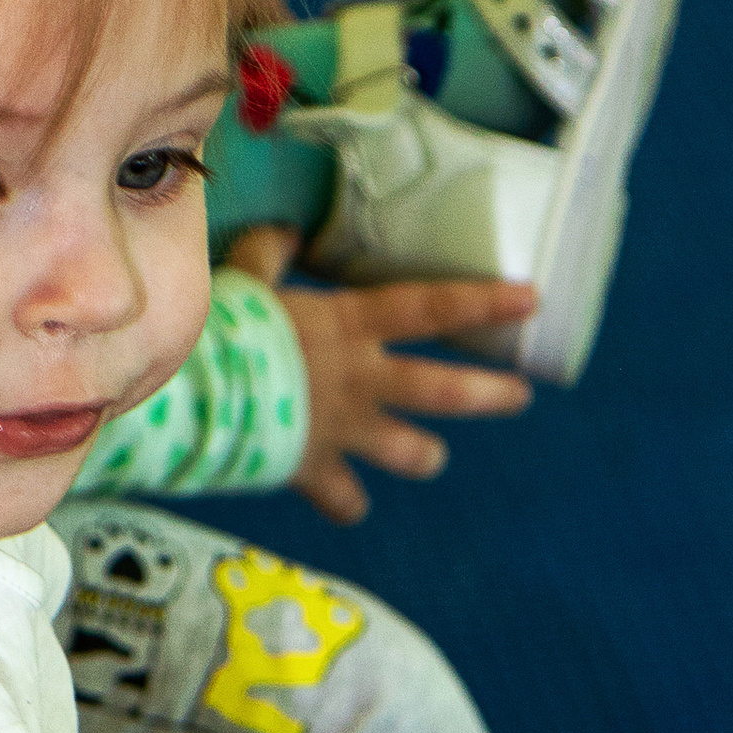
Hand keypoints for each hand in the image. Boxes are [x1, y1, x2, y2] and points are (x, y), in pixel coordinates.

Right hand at [222, 225, 534, 523]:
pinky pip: (344, 499)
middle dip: (489, 395)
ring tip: (430, 457)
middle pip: (441, 389)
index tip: (532, 299)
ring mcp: (342, 428)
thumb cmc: (222, 332)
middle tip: (521, 397)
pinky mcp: (314, 469)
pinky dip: (346, 503)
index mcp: (350, 326)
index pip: (431, 308)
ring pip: (409, 451)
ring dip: (424, 456)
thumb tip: (284, 229)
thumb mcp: (247, 281)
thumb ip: (269, 255)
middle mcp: (360, 379)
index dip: (484, 303)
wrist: (199, 398)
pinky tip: (347, 502)